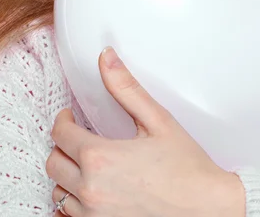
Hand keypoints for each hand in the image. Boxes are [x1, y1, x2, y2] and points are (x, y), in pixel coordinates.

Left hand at [46, 47, 244, 216]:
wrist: (206, 208)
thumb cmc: (186, 168)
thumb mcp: (158, 120)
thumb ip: (126, 88)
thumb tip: (107, 59)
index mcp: (100, 158)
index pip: (60, 133)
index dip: (63, 119)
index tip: (70, 115)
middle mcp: (91, 189)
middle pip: (53, 162)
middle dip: (62, 143)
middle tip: (79, 135)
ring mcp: (93, 215)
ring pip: (57, 190)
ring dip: (67, 173)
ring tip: (87, 162)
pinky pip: (68, 215)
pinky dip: (74, 199)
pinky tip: (93, 188)